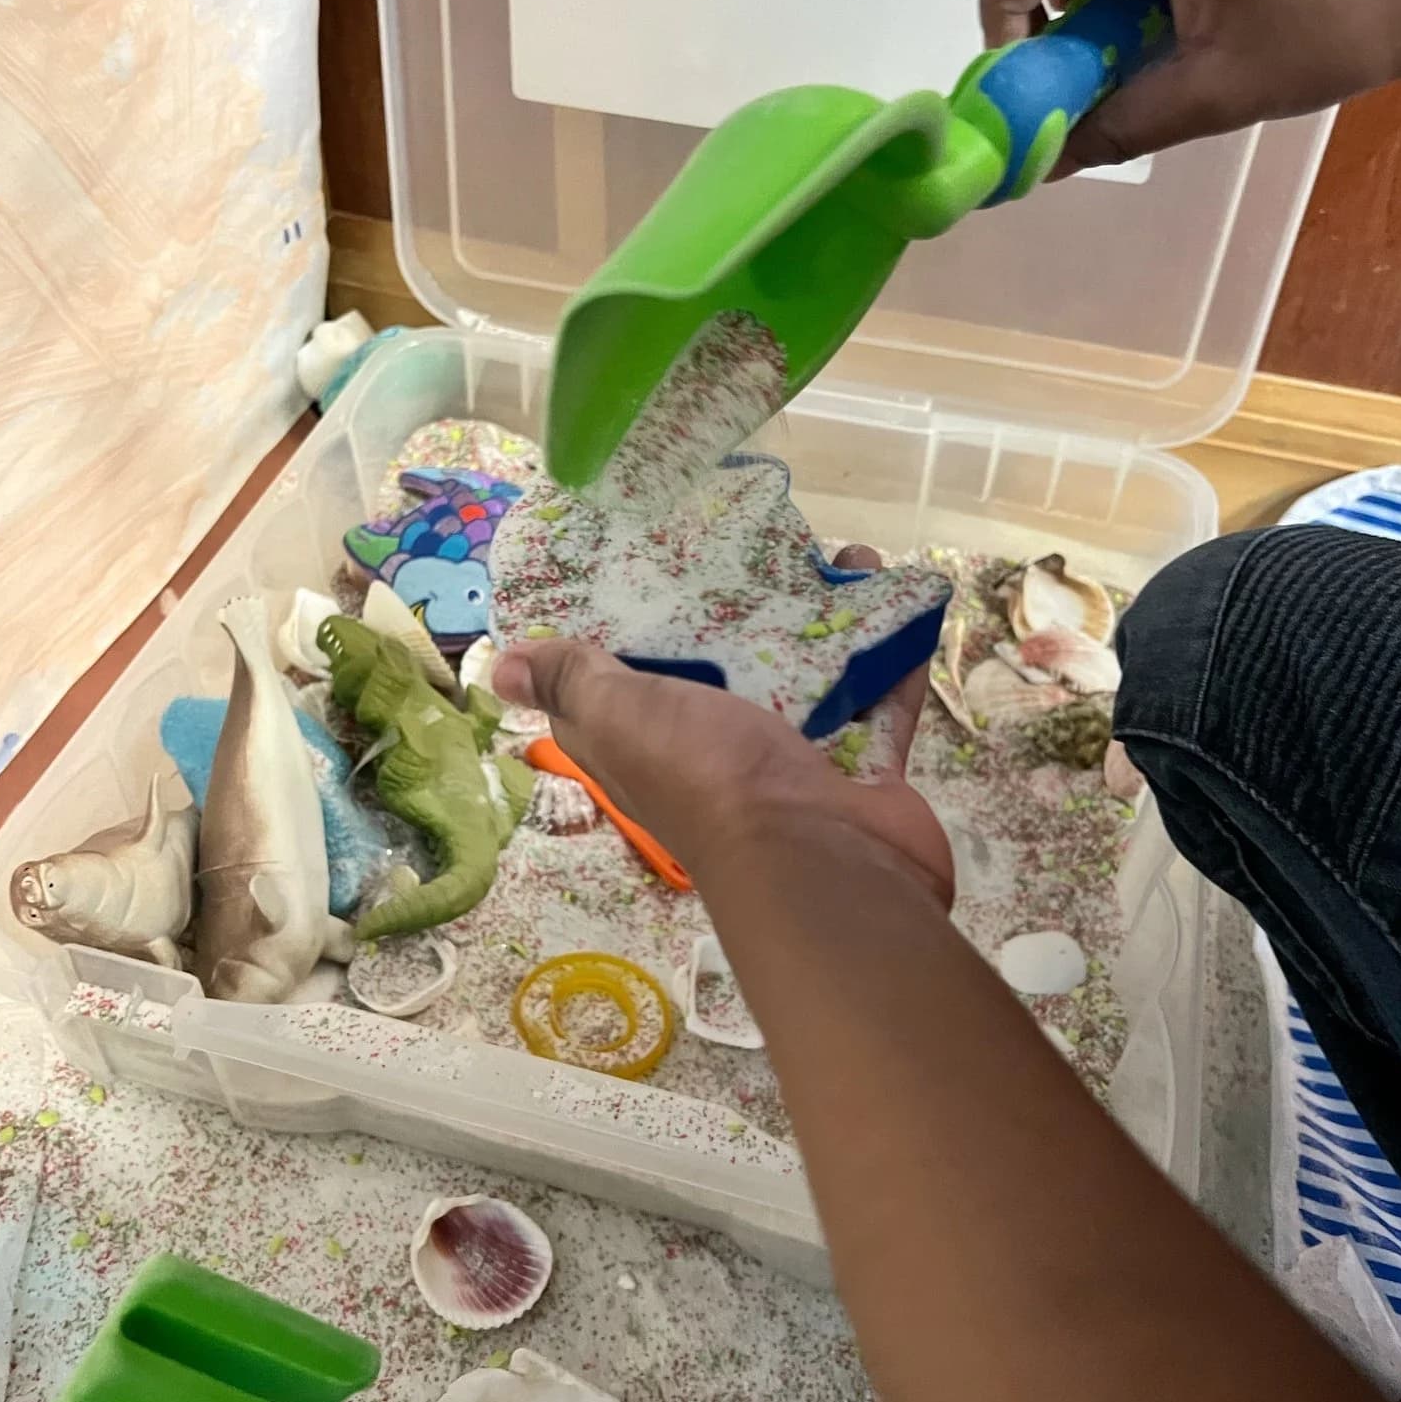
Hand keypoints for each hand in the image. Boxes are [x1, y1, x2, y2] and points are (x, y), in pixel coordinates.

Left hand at [493, 546, 954, 908]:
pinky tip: (901, 594)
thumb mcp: (621, 718)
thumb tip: (499, 667)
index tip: (646, 552)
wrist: (824, 862)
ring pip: (811, 672)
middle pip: (727, 665)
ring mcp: (797, 759)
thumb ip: (571, 685)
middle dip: (748, 604)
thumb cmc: (710, 779)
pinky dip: (894, 651)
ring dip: (830, 616)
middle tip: (768, 538)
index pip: (622, 680)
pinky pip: (881, 696)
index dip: (626, 625)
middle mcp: (719, 750)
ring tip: (846, 554)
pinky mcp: (865, 764)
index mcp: (650, 738)